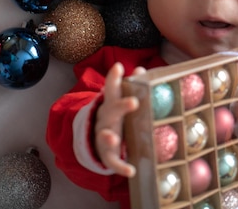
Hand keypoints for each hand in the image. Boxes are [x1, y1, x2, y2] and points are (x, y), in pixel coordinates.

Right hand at [94, 62, 144, 176]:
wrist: (96, 141)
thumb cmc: (114, 117)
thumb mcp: (119, 102)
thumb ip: (130, 86)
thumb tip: (142, 69)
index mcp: (110, 104)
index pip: (111, 89)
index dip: (113, 78)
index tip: (118, 67)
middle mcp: (105, 119)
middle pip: (110, 110)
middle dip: (121, 106)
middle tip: (133, 102)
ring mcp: (104, 137)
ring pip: (105, 136)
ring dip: (109, 137)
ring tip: (114, 139)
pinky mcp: (107, 155)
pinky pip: (112, 161)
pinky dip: (120, 166)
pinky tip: (130, 170)